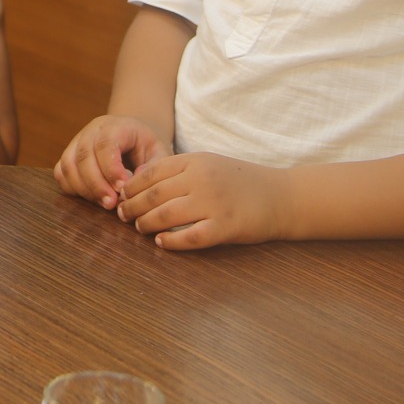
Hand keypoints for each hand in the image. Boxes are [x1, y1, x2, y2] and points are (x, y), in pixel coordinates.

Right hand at [53, 114, 169, 210]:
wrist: (132, 138)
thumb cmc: (146, 148)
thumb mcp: (159, 152)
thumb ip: (153, 166)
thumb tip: (135, 181)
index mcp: (116, 126)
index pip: (105, 144)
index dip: (111, 168)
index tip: (122, 188)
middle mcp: (92, 131)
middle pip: (84, 156)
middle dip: (96, 184)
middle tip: (111, 204)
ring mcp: (77, 142)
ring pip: (68, 165)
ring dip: (83, 189)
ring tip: (104, 204)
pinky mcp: (68, 156)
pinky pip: (61, 173)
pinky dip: (72, 188)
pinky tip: (91, 198)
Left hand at [115, 152, 293, 249]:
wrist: (281, 196)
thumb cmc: (241, 180)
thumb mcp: (209, 163)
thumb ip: (178, 169)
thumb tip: (139, 181)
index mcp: (195, 161)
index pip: (151, 173)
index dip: (131, 187)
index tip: (122, 197)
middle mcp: (201, 179)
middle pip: (153, 195)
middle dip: (132, 208)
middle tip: (123, 216)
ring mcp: (213, 203)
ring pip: (165, 215)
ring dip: (146, 225)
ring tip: (140, 229)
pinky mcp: (224, 227)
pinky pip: (188, 237)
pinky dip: (171, 241)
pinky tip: (162, 243)